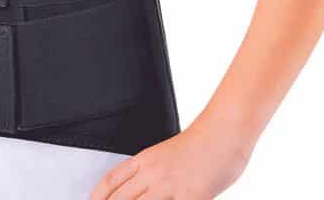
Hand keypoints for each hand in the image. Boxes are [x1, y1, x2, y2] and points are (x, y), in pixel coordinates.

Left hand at [89, 113, 253, 199]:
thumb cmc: (203, 141)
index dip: (99, 194)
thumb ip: (156, 172)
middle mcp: (153, 173)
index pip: (113, 180)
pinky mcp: (190, 197)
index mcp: (146, 159)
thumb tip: (146, 189)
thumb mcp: (169, 154)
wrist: (223, 131)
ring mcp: (170, 186)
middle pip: (121, 199)